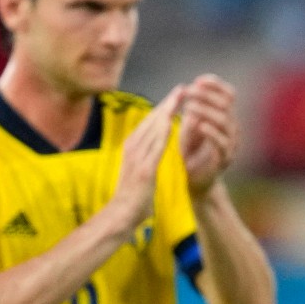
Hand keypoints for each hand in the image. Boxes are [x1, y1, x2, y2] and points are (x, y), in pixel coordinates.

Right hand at [113, 85, 183, 226]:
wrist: (122, 215)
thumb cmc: (133, 196)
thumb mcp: (141, 170)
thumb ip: (147, 157)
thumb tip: (156, 148)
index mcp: (132, 147)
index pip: (150, 122)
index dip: (163, 107)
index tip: (176, 96)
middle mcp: (132, 147)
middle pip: (152, 120)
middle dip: (167, 103)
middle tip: (182, 88)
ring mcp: (137, 157)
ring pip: (154, 128)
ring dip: (167, 111)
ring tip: (180, 97)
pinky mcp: (144, 168)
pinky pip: (155, 146)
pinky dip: (163, 131)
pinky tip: (172, 120)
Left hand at [178, 74, 237, 195]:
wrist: (194, 181)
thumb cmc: (190, 152)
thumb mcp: (188, 126)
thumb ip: (191, 110)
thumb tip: (186, 89)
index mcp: (226, 117)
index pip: (229, 94)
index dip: (216, 85)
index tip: (198, 81)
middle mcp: (232, 128)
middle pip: (227, 104)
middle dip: (207, 95)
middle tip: (189, 93)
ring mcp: (231, 143)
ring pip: (225, 120)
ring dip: (206, 110)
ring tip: (188, 107)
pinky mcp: (224, 159)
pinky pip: (221, 142)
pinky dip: (210, 131)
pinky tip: (198, 125)